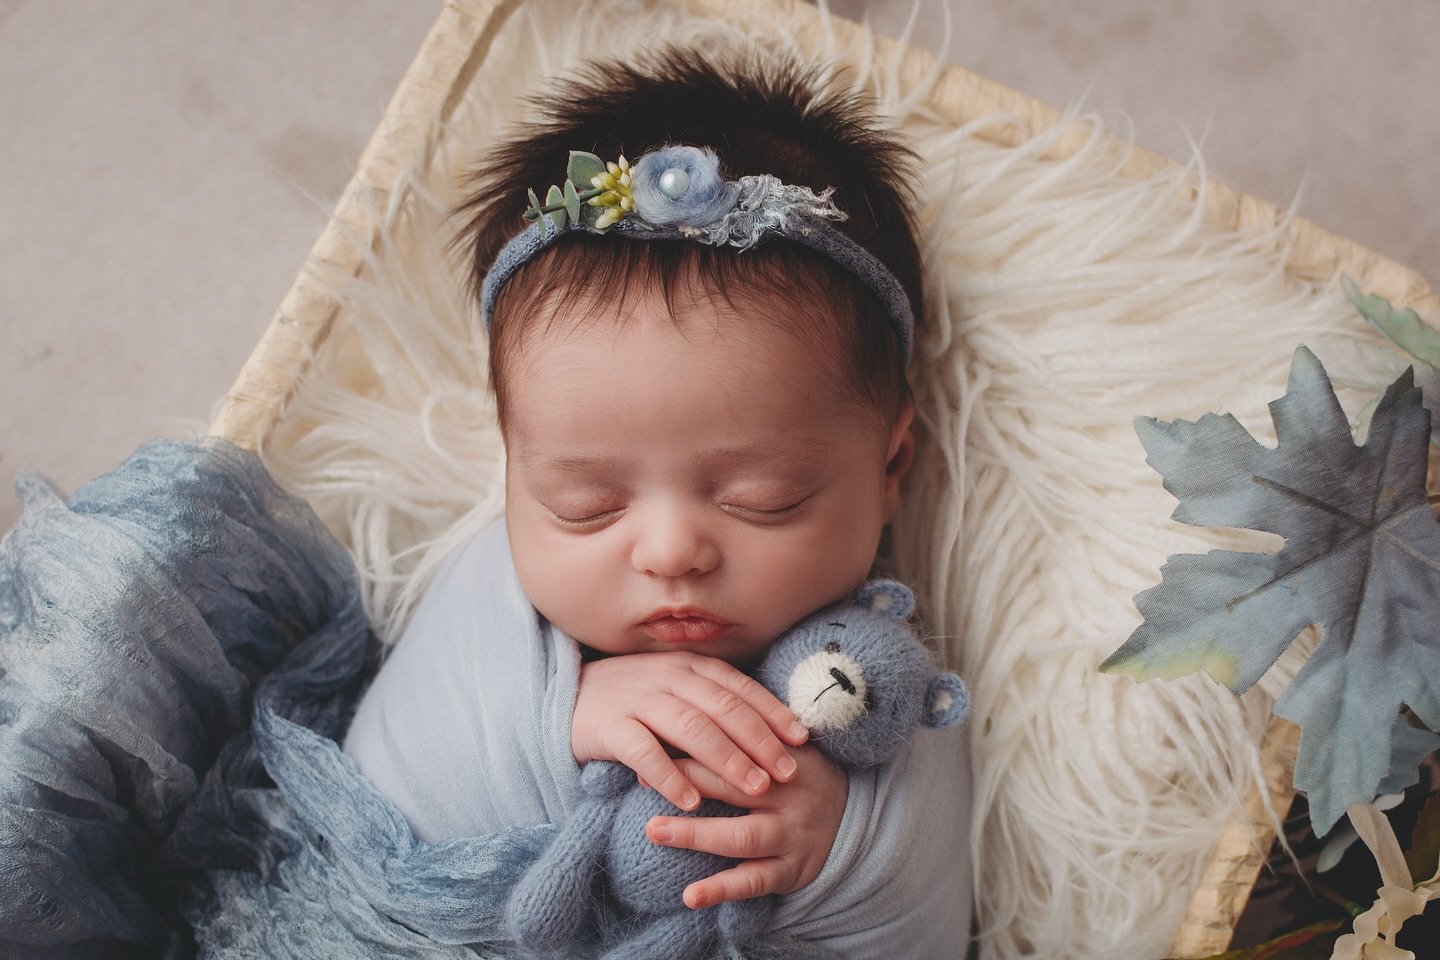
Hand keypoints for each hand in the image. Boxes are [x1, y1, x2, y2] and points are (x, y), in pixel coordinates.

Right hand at [572, 651, 809, 811]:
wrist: (566, 698)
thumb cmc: (633, 699)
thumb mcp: (676, 688)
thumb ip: (713, 700)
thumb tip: (769, 726)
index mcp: (689, 666)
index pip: (739, 687)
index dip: (773, 712)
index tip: (802, 739)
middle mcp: (667, 677)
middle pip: (722, 707)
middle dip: (759, 740)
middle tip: (786, 771)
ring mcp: (638, 699)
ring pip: (691, 727)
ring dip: (726, 758)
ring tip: (753, 786)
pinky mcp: (609, 726)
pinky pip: (644, 752)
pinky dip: (670, 776)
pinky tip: (691, 801)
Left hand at [644, 745, 847, 908]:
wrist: (853, 817)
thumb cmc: (800, 775)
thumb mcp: (782, 745)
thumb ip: (744, 733)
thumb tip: (684, 715)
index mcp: (784, 757)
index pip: (736, 744)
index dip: (696, 741)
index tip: (655, 737)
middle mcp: (789, 796)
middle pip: (735, 784)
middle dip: (688, 780)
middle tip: (640, 777)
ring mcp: (790, 836)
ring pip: (742, 836)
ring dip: (696, 835)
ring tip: (654, 831)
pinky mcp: (790, 871)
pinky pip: (754, 881)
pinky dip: (722, 889)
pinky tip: (691, 895)